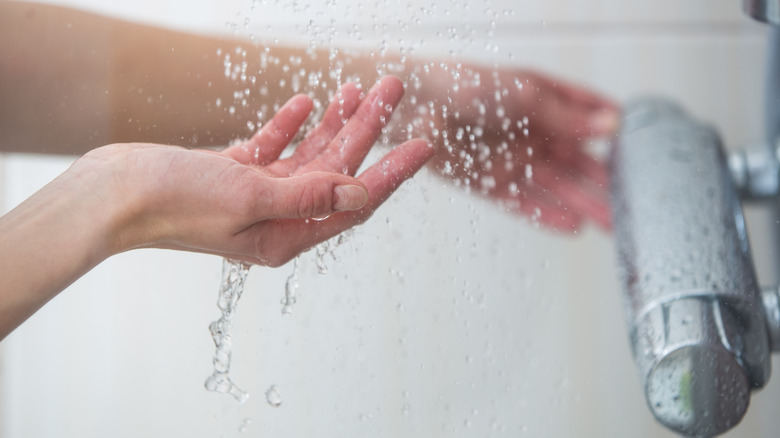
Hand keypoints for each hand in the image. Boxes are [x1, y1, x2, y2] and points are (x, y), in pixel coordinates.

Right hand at [77, 76, 431, 265]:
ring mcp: (255, 195)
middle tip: (392, 88)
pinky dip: (289, 126)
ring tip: (359, 87)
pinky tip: (306, 103)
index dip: (392, 172)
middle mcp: (277, 218)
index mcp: (286, 234)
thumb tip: (359, 193)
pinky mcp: (232, 174)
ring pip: (308, 155)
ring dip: (334, 122)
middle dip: (367, 129)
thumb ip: (308, 195)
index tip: (423, 144)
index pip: (354, 202)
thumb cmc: (174, 203)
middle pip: (336, 170)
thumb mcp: (249, 198)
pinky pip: (272, 148)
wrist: (112, 195)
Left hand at [405, 65, 617, 231]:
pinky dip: (547, 214)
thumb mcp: (524, 95)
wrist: (415, 104)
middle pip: (576, 162)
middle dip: (605, 182)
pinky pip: (523, 203)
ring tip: (612, 223)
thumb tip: (613, 125)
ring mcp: (512, 159)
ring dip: (583, 204)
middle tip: (635, 204)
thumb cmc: (466, 85)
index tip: (645, 154)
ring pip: (556, 187)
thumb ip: (566, 116)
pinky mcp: (489, 182)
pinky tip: (573, 226)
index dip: (615, 134)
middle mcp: (532, 133)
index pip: (589, 118)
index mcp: (544, 103)